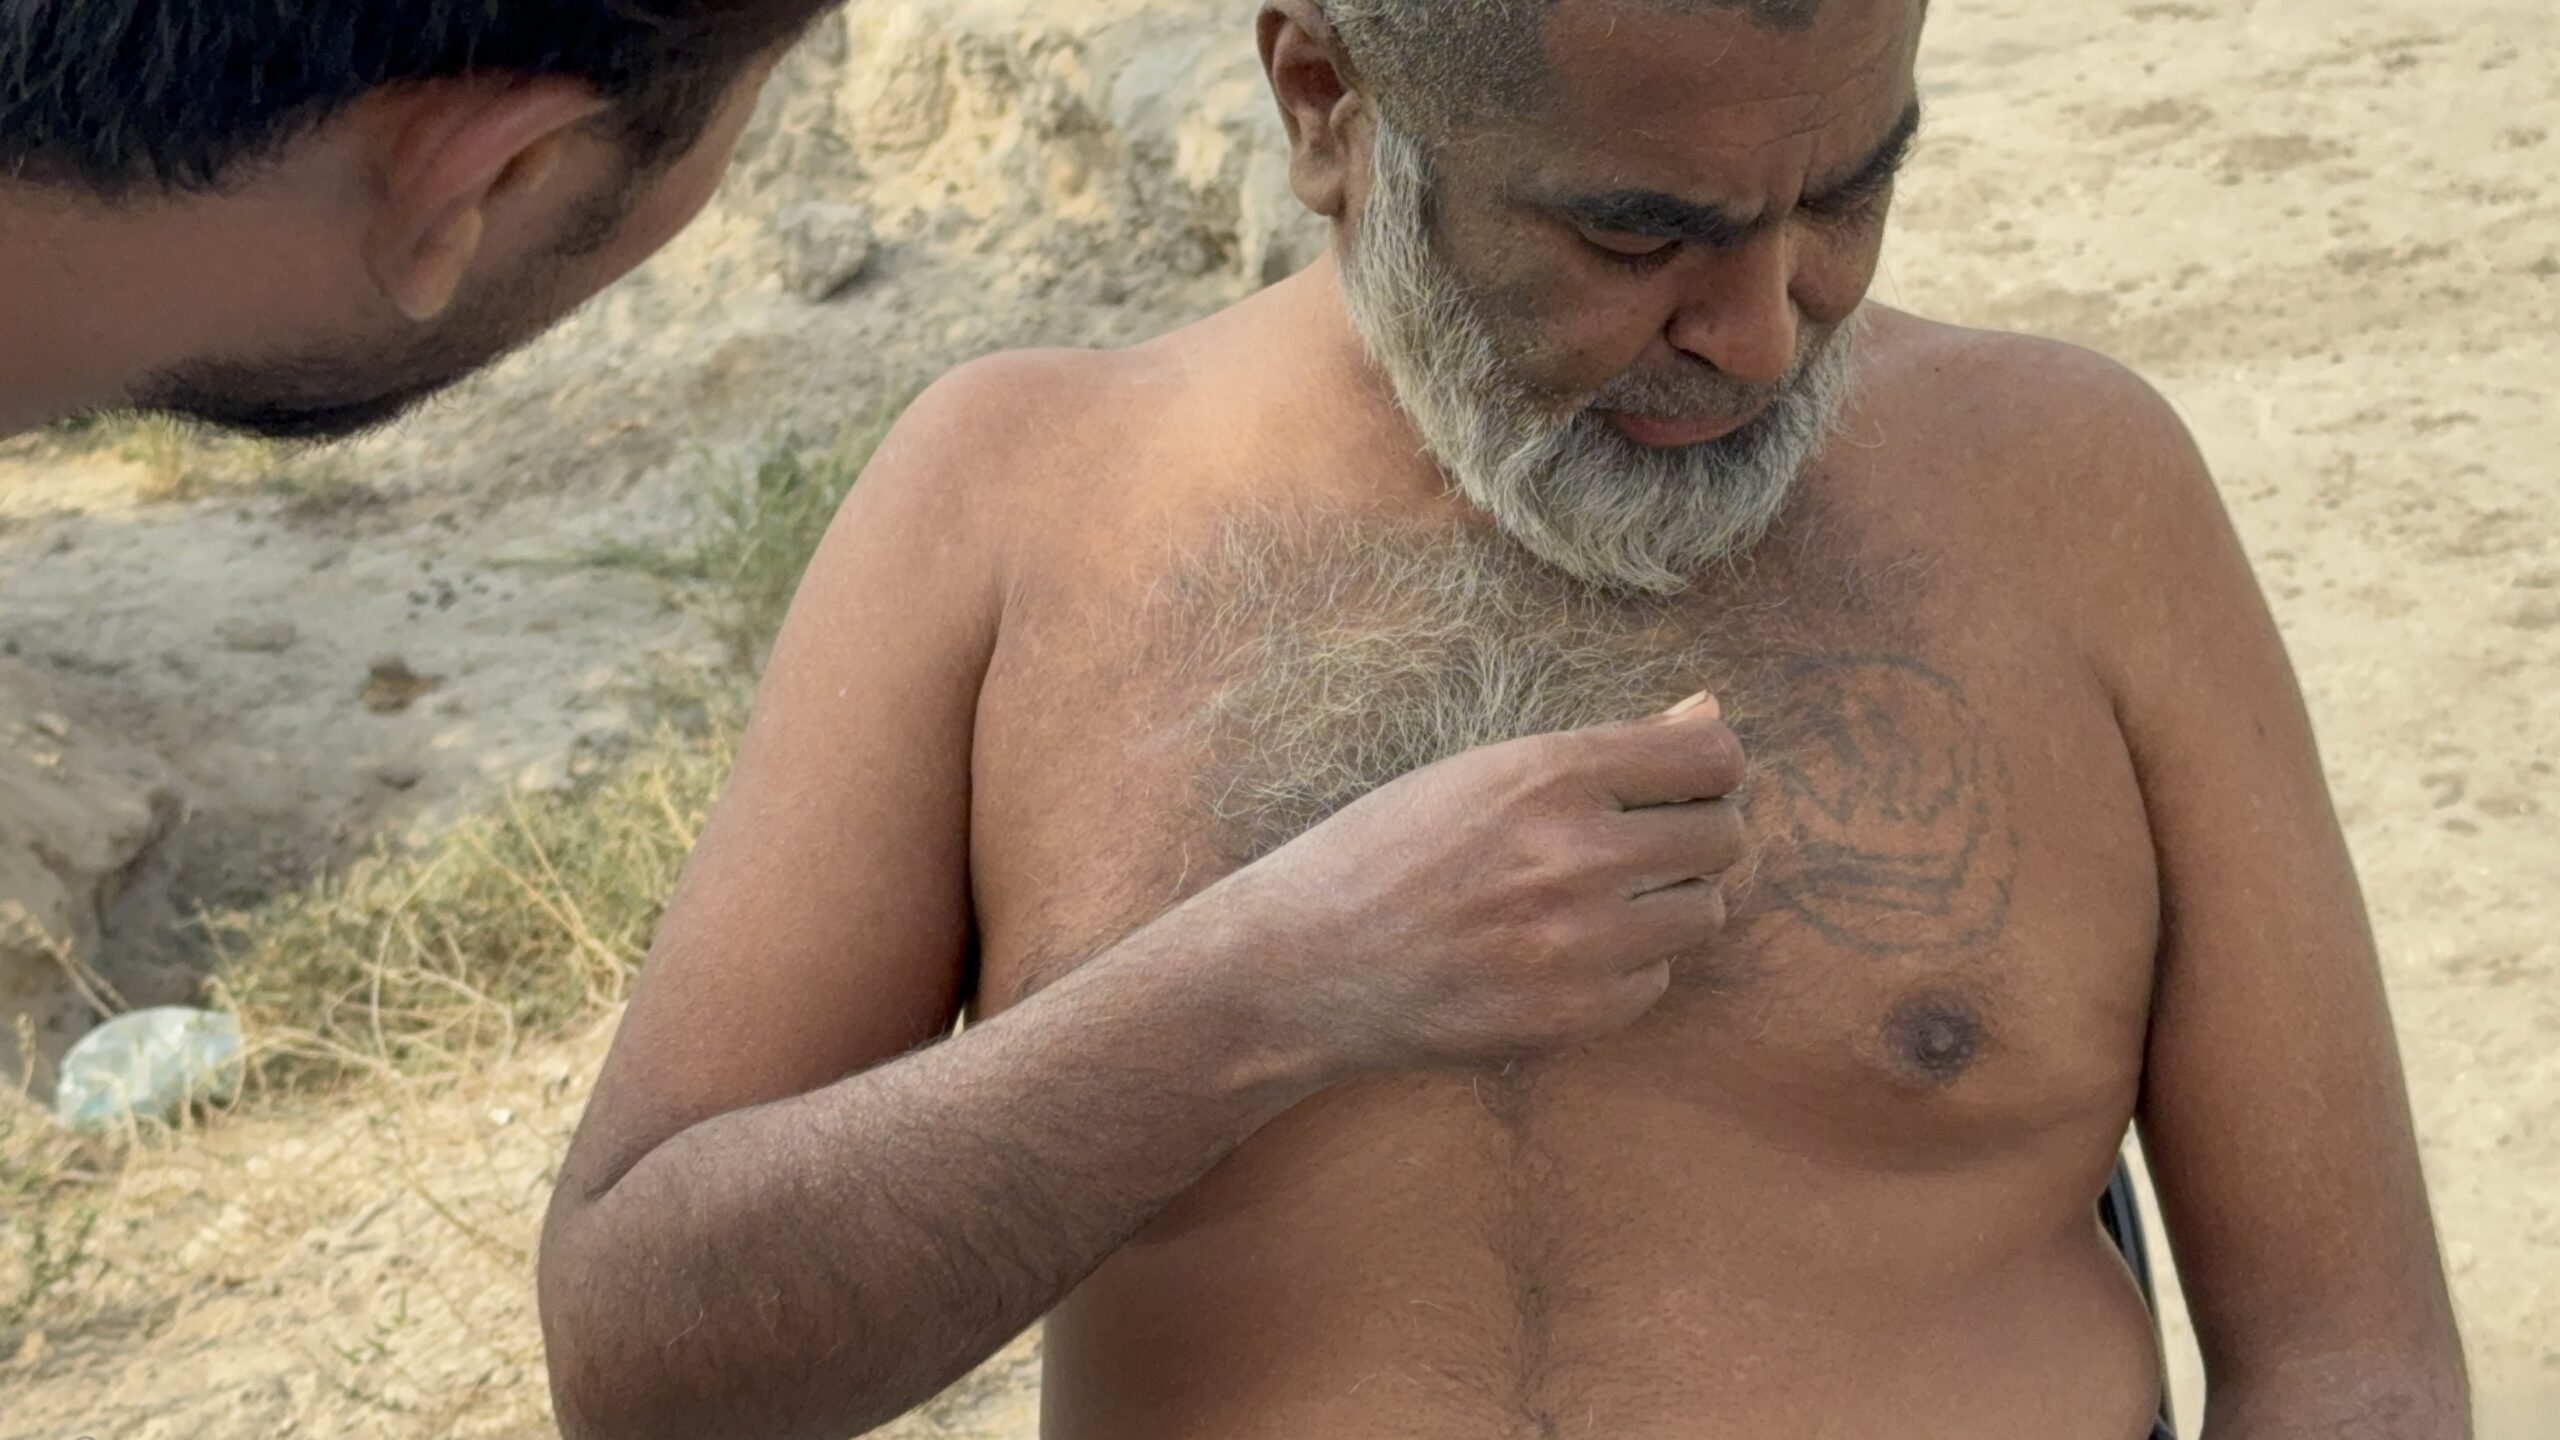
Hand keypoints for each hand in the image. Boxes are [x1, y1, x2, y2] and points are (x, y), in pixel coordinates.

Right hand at [1218, 693, 1746, 1079]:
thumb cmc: (1387, 851)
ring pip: (1706, 912)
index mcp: (1551, 775)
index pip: (1716, 757)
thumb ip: (1608, 749)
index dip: (1709, 768)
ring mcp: (1581, 944)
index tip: (1680, 783)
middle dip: (1694, 836)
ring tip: (1591, 901)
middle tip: (1636, 846)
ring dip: (1667, 905)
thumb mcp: (1483, 773)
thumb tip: (1712, 711)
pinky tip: (1555, 954)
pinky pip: (1657, 980)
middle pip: (1726, 835)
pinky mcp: (1576, 1016)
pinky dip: (1624, 967)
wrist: (1303, 965)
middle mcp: (1577, 855)